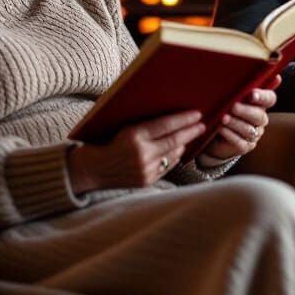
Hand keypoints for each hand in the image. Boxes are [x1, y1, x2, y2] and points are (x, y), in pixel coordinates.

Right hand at [66, 110, 205, 193]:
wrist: (92, 169)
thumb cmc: (105, 141)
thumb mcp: (122, 127)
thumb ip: (144, 125)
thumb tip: (171, 117)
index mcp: (133, 136)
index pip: (165, 125)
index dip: (183, 119)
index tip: (197, 114)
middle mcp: (141, 154)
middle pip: (174, 140)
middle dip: (191, 131)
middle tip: (202, 124)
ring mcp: (145, 169)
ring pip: (173, 154)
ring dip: (183, 144)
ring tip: (190, 135)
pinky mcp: (147, 180)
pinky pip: (167, 166)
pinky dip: (173, 157)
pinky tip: (177, 149)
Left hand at [198, 79, 278, 165]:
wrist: (215, 137)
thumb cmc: (225, 111)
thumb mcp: (231, 97)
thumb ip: (239, 86)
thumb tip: (241, 68)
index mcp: (260, 104)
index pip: (269, 99)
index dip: (262, 96)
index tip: (252, 94)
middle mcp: (260, 119)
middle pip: (259, 115)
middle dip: (245, 110)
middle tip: (233, 106)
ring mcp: (253, 134)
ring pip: (249, 129)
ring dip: (236, 123)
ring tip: (223, 118)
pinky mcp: (245, 146)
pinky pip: (240, 142)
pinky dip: (230, 135)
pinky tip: (221, 129)